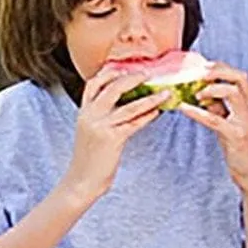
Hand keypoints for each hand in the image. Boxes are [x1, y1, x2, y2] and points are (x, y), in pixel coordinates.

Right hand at [61, 65, 167, 203]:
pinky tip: (158, 112)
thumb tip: (126, 102)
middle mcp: (90, 115)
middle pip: (112, 86)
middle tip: (150, 74)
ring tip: (165, 93)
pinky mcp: (111, 139)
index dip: (111, 71)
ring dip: (150, 98)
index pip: (94, 82)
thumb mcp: (91, 130)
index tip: (128, 66)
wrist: (82, 181)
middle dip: (133, 78)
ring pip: (129, 106)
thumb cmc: (91, 156)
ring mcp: (100, 126)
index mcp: (84, 111)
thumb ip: (102, 114)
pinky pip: (134, 123)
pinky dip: (148, 115)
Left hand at [179, 65, 247, 192]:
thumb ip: (219, 108)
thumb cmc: (241, 150)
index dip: (222, 68)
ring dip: (211, 88)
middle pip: (240, 77)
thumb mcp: (230, 124)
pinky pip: (215, 119)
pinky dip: (197, 112)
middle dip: (219, 70)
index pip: (240, 77)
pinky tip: (184, 108)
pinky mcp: (236, 135)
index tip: (204, 67)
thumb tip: (202, 94)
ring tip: (196, 93)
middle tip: (200, 71)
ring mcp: (245, 121)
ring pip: (232, 92)